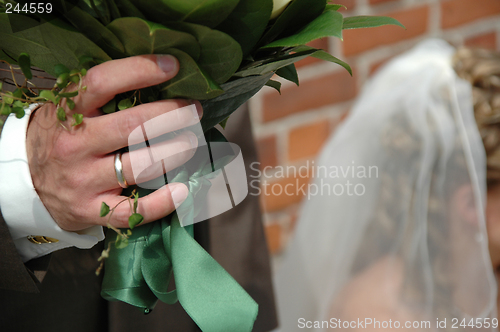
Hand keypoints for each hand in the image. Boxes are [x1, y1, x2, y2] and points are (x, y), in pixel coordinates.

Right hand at [26, 55, 201, 231]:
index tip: (172, 66)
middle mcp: (74, 146)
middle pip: (133, 126)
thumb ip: (100, 96)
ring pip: (140, 166)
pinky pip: (131, 211)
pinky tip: (181, 189)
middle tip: (194, 110)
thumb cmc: (62, 139)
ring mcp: (82, 181)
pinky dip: (161, 202)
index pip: (102, 83)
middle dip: (172, 115)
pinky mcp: (90, 210)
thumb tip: (156, 78)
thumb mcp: (68, 110)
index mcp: (68, 113)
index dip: (140, 70)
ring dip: (175, 152)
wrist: (27, 183)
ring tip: (192, 142)